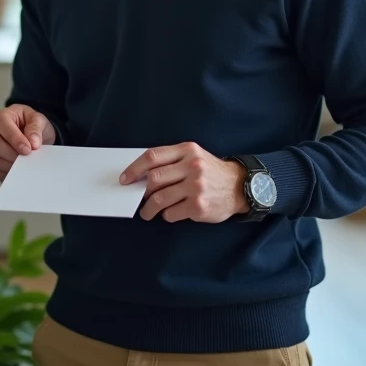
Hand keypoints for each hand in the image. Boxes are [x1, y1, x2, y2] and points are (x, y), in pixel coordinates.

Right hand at [0, 104, 54, 181]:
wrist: (35, 139)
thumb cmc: (33, 126)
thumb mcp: (39, 120)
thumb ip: (36, 128)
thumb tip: (33, 142)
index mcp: (3, 117)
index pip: (2, 123)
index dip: (14, 137)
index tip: (28, 148)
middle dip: (11, 153)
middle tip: (27, 157)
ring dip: (10, 164)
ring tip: (25, 164)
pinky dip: (7, 172)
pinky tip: (19, 170)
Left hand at [119, 142, 248, 222]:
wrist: (240, 187)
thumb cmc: (211, 172)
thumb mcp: (194, 157)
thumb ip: (171, 161)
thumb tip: (141, 176)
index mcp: (187, 150)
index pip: (152, 156)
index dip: (134, 168)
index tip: (124, 179)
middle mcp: (192, 167)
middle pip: (154, 179)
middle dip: (141, 192)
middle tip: (138, 198)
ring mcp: (196, 187)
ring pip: (159, 199)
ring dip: (149, 208)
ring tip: (147, 212)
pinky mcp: (199, 206)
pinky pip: (171, 213)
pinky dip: (167, 215)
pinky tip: (170, 213)